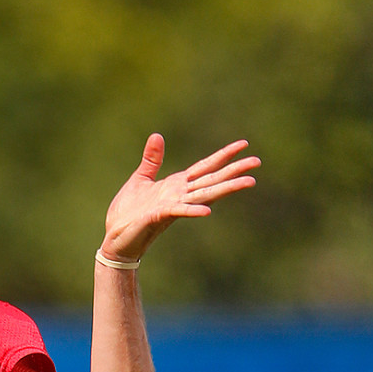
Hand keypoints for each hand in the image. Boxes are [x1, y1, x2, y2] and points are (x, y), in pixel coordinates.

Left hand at [100, 134, 258, 261]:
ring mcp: (172, 206)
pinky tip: (208, 211)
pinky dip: (192, 211)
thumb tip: (157, 135)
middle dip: (234, 171)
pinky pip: (178, 212)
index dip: (223, 155)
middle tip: (257, 162)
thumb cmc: (128, 211)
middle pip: (211, 180)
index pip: (205, 167)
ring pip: (203, 195)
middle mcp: (179, 195)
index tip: (244, 144)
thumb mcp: (140, 179)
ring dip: (226, 188)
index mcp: (176, 185)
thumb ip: (152, 159)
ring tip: (249, 182)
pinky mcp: (158, 217)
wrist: (115, 236)